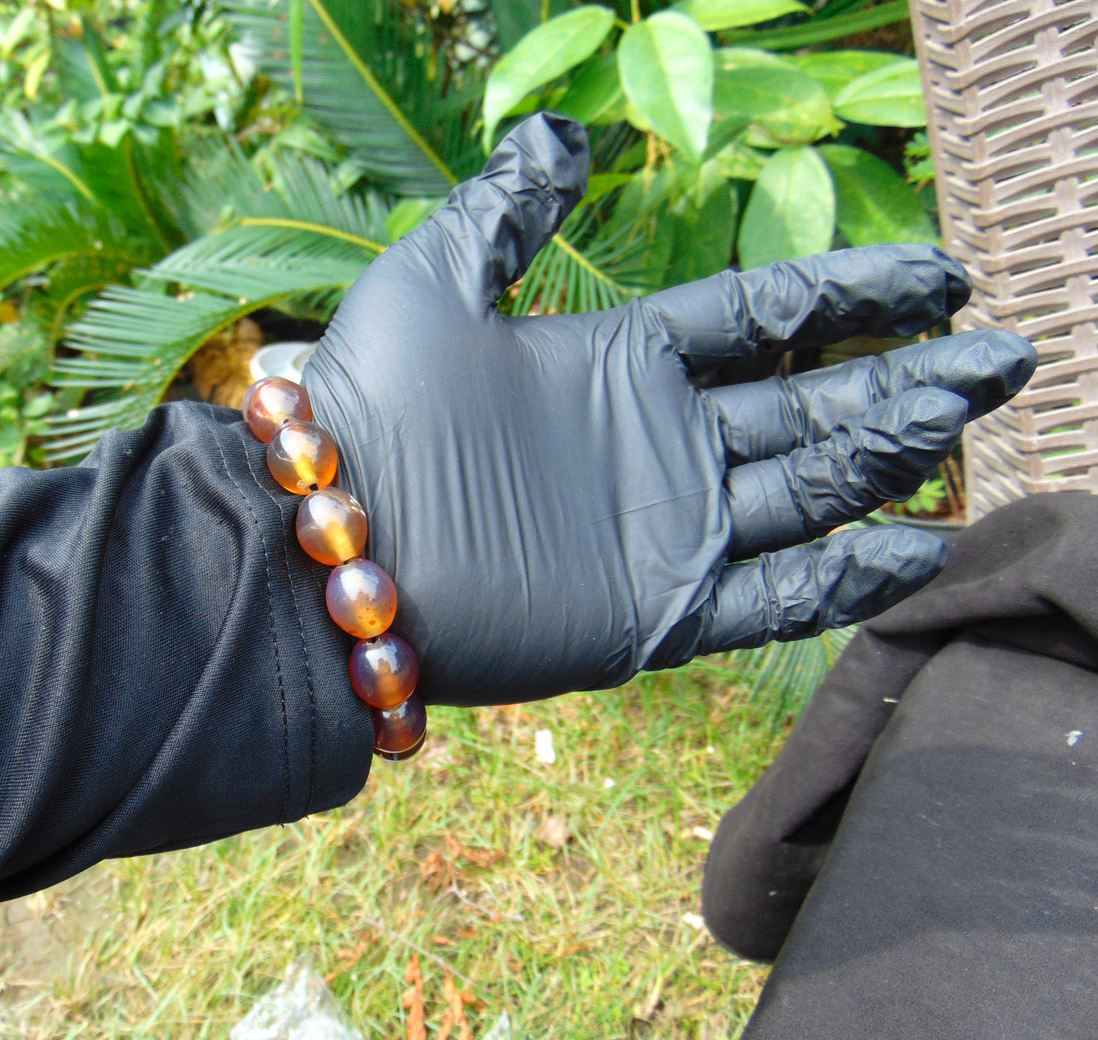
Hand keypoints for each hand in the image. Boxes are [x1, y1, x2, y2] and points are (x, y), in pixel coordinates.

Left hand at [302, 114, 1036, 706]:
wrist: (326, 540)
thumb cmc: (373, 405)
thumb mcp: (435, 277)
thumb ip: (508, 209)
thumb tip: (564, 137)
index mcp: (619, 362)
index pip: (765, 321)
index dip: (853, 298)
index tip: (941, 277)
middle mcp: (656, 444)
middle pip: (809, 405)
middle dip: (907, 382)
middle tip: (1003, 355)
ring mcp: (661, 531)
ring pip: (808, 491)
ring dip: (893, 458)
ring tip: (973, 418)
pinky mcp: (655, 613)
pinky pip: (773, 599)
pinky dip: (847, 581)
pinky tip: (918, 547)